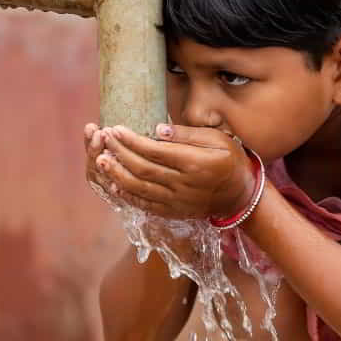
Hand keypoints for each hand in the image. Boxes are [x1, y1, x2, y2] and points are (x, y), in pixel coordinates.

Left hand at [96, 124, 256, 219]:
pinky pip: (145, 204)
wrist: (240, 196)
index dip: (133, 140)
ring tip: (100, 160)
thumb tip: (158, 129)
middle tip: (104, 139)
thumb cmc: (230, 160)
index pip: (156, 151)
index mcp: (196, 164)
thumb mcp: (218, 139)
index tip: (116, 128)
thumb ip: (187, 134)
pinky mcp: (173, 212)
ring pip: (140, 188)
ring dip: (117, 174)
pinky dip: (127, 195)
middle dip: (120, 153)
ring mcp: (177, 201)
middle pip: (144, 169)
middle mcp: (184, 185)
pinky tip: (113, 183)